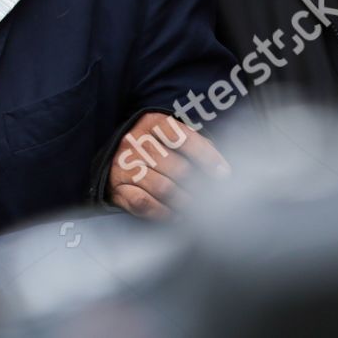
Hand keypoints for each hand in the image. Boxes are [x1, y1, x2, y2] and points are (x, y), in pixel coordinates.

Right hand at [107, 111, 229, 217]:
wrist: (114, 157)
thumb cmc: (152, 147)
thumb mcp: (169, 136)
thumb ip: (195, 145)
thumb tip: (221, 168)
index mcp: (152, 123)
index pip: (183, 138)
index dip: (206, 157)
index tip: (224, 174)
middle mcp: (136, 141)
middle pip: (176, 166)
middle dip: (198, 186)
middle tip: (212, 198)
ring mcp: (124, 164)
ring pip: (162, 187)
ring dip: (184, 201)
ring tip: (197, 209)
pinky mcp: (117, 187)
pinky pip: (143, 203)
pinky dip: (163, 212)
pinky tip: (176, 215)